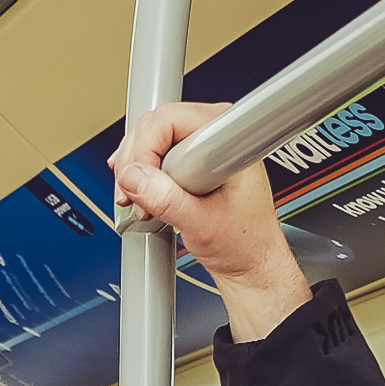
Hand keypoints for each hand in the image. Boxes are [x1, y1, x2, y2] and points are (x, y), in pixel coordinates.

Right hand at [110, 104, 315, 338]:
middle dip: (135, 163)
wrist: (249, 263)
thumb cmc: (243, 243)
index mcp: (228, 138)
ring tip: (143, 203)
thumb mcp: (201, 224)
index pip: (168, 122)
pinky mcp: (192, 157)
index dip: (145, 152)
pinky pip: (154, 152)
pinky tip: (143, 194)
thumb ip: (166, 199)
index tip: (140, 184)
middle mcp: (216, 132)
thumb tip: (134, 177)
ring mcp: (202, 143)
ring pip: (148, 138)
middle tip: (134, 196)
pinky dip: (141, 174)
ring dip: (135, 172)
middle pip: (153, 126)